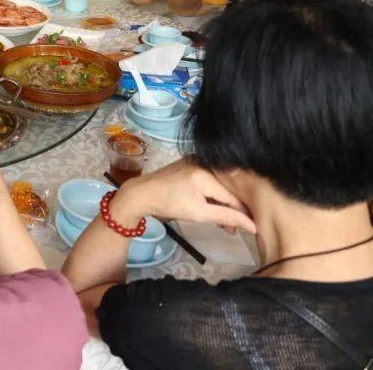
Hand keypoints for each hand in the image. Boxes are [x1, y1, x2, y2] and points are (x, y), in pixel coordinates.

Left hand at [114, 160, 256, 234]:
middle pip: (225, 190)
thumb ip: (226, 217)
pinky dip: (211, 195)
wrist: (140, 194)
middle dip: (230, 211)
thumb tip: (252, 225)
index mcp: (206, 173)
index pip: (232, 196)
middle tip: (231, 230)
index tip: (251, 228)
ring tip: (222, 224)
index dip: (242, 214)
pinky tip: (212, 209)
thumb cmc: (168, 204)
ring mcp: (195, 161)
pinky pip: (207, 180)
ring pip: (217, 186)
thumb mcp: (198, 214)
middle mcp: (203, 163)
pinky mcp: (188, 164)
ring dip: (221, 204)